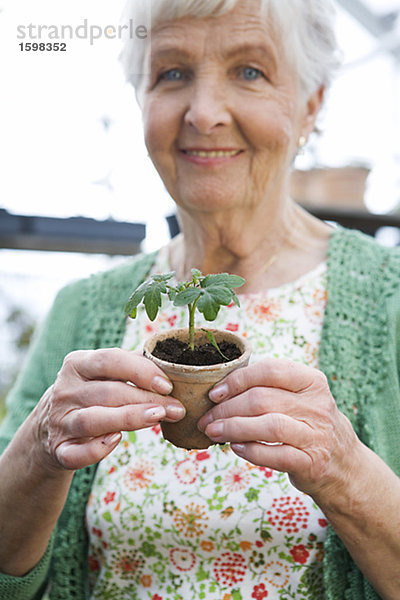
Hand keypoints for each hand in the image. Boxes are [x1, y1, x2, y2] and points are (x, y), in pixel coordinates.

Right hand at [33, 348, 184, 471]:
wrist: (52, 423)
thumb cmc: (92, 392)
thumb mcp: (104, 372)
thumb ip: (132, 365)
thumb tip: (171, 364)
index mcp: (77, 364)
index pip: (109, 360)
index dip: (140, 371)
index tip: (167, 385)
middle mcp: (65, 390)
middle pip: (108, 393)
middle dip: (147, 399)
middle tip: (177, 408)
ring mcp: (59, 421)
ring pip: (92, 420)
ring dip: (128, 419)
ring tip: (158, 418)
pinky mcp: (58, 449)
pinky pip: (76, 454)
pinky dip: (96, 450)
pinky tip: (116, 440)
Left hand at [198, 358, 360, 498]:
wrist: (342, 464)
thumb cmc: (307, 424)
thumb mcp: (299, 397)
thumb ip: (269, 388)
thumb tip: (220, 390)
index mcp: (312, 381)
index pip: (269, 371)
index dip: (237, 380)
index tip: (214, 393)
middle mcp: (317, 405)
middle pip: (262, 400)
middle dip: (227, 409)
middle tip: (206, 419)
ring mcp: (317, 435)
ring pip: (268, 426)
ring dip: (234, 428)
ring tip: (213, 432)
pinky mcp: (312, 462)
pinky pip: (275, 455)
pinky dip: (251, 451)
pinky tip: (235, 448)